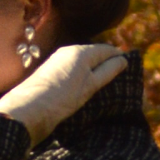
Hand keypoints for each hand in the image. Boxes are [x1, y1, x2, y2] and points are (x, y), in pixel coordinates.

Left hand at [0, 44, 127, 147]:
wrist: (28, 109)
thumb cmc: (63, 98)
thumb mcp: (90, 85)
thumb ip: (108, 71)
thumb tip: (123, 60)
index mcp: (81, 52)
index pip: (107, 50)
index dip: (119, 57)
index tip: (130, 66)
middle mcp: (68, 51)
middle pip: (93, 54)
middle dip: (106, 63)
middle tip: (120, 76)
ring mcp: (57, 61)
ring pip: (81, 62)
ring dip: (93, 69)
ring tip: (104, 83)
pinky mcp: (48, 72)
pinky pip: (71, 69)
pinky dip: (81, 75)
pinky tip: (83, 86)